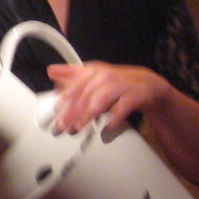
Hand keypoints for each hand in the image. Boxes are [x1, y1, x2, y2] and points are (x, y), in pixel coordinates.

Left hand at [46, 61, 170, 135]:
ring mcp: (122, 85)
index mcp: (94, 71)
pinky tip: (107, 127)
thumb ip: (72, 74)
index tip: (56, 110)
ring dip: (87, 115)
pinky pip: (122, 108)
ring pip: (101, 101)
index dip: (66, 97)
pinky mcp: (135, 96)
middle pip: (86, 94)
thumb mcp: (93, 76)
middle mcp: (106, 76)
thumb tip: (51, 70)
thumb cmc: (115, 83)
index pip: (76, 84)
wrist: (147, 85)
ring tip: (78, 128)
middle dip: (72, 111)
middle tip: (63, 126)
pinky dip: (114, 118)